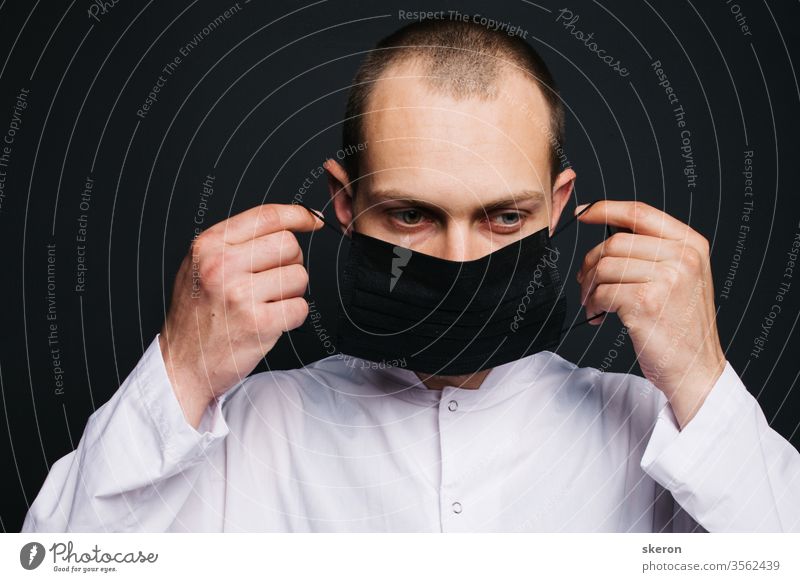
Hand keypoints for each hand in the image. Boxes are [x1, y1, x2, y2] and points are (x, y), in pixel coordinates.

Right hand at [159, 204, 322, 428]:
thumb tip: (292, 222)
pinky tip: (269, 321)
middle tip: (271, 281)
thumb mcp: (201, 264)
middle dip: (290, 262)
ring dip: (291, 292)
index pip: (266, 216)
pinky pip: (300, 308)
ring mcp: (240, 295)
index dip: (297, 215)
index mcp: (209, 245)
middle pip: (289, 245)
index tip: (312, 220)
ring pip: (299, 276)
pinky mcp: (258, 323)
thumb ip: (238, 241)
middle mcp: (222, 265)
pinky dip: (292, 316)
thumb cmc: (196, 314)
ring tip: (264, 303)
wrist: (181, 363)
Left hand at [575, 200, 725, 428]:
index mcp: (692, 244)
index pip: (640, 213)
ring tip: (594, 304)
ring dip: (590, 287)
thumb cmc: (682, 326)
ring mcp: (667, 279)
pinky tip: (600, 317)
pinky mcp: (647, 302)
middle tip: (586, 283)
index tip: (583, 213)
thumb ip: (655, 252)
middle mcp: (683, 257)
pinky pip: (602, 292)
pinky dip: (594, 305)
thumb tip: (607, 234)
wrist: (697, 369)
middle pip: (615, 242)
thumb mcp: (682, 278)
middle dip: (591, 262)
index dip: (606, 209)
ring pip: (604, 266)